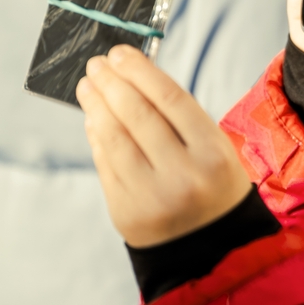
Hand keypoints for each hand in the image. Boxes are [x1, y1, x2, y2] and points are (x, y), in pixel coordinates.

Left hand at [76, 45, 251, 247]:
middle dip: (112, 83)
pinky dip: (97, 137)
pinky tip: (93, 119)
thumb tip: (130, 81)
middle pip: (138, 115)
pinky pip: (105, 165)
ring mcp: (151, 196)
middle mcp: (183, 175)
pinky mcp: (126, 212)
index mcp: (213, 155)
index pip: (171, 99)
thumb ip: (180, 119)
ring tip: (87, 86)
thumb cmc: (215, 188)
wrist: (216, 251)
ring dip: (96, 106)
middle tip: (97, 64)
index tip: (120, 53)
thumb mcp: (216, 151)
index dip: (141, 71)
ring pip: (114, 139)